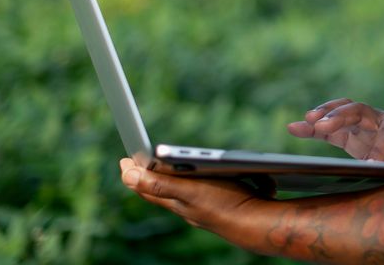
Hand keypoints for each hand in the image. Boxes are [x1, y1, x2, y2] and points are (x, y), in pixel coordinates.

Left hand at [118, 157, 271, 242]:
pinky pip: (215, 190)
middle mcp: (190, 207)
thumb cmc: (225, 205)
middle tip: (140, 165)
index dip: (135, 175)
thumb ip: (160, 184)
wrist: (260, 223)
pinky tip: (220, 176)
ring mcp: (208, 207)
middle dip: (154, 176)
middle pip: (165, 191)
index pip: (148, 189)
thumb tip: (127, 175)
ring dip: (180, 179)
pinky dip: (213, 181)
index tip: (124, 160)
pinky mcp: (227, 203)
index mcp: (178, 202)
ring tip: (170, 170)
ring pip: (189, 191)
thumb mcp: (190, 190)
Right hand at [287, 99, 383, 164]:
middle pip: (359, 111)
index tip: (372, 163)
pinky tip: (294, 127)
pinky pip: (331, 129)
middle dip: (342, 116)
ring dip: (324, 116)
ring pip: (341, 114)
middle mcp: (383, 118)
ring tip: (307, 121)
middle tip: (325, 126)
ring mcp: (366, 126)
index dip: (382, 145)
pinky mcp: (354, 136)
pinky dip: (313, 128)